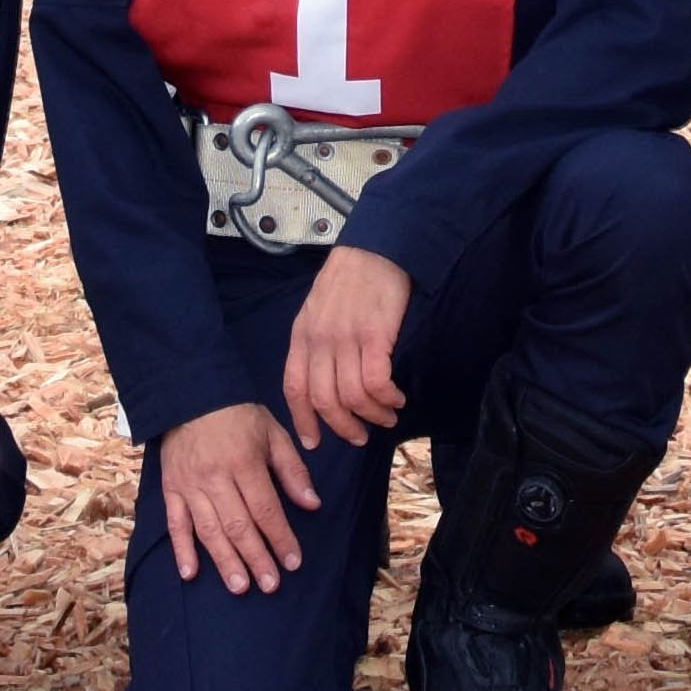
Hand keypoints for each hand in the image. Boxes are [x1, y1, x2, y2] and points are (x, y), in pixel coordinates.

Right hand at [155, 404, 321, 594]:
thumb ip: (292, 470)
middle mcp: (216, 478)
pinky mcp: (171, 489)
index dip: (280, 537)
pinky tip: (190, 574)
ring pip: (209, 530)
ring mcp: (190, 486)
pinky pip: (175, 523)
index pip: (266, 509)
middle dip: (256, 557)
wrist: (190, 396)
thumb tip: (312, 504)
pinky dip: (181, 550)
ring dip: (225, 561)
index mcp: (244, 462)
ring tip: (240, 587)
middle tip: (270, 585)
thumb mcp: (273, 433)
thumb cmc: (238, 415)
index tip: (293, 562)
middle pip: (238, 525)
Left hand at [280, 244, 414, 449]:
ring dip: (372, 415)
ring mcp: (346, 338)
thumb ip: (315, 343)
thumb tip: (324, 381)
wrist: (376, 248)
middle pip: (325, 401)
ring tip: (387, 416)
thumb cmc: (350, 279)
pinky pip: (376, 383)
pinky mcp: (374, 336)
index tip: (313, 442)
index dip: (303, 421)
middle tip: (361, 436)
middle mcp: (320, 340)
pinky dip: (387, 398)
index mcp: (302, 335)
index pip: (295, 388)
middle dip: (344, 427)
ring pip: (352, 397)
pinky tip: (396, 398)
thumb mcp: (317, 309)